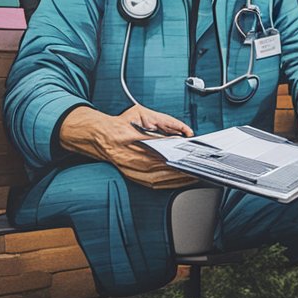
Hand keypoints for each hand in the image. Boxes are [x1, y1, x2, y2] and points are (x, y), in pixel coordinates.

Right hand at [58, 105, 196, 188]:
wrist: (100, 137)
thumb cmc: (120, 124)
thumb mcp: (139, 114)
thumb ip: (161, 121)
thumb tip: (180, 133)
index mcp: (130, 138)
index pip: (160, 148)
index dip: (177, 153)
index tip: (191, 155)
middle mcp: (130, 157)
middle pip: (162, 166)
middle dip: (182, 167)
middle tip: (198, 166)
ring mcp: (131, 169)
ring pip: (160, 178)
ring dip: (178, 178)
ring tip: (194, 174)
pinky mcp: (133, 176)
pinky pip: (154, 183)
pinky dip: (169, 183)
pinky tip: (181, 180)